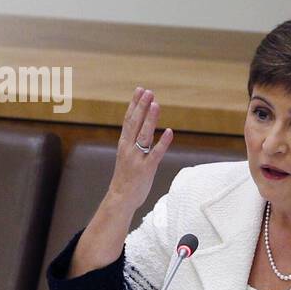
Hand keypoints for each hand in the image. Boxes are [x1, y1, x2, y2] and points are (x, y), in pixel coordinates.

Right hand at [108, 87, 173, 214]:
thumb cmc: (126, 177)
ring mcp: (137, 158)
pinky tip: (170, 132)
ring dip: (150, 119)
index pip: (129, 120)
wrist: (120, 198)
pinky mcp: (146, 169)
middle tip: (148, 91)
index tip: (140, 90)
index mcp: (124, 144)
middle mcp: (129, 148)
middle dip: (141, 106)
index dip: (135, 104)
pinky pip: (156, 154)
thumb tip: (141, 127)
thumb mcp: (127, 155)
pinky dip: (163, 143)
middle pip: (135, 123)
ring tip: (156, 104)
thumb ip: (133, 142)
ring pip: (144, 135)